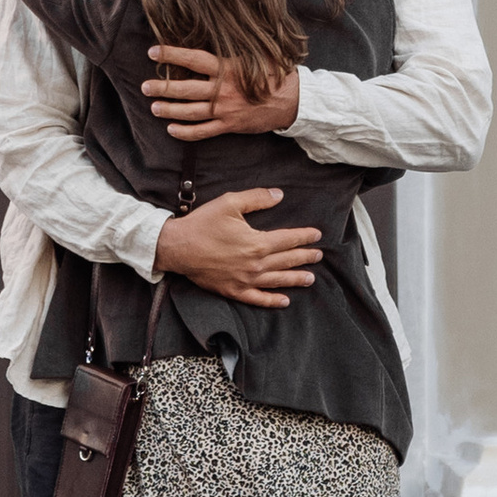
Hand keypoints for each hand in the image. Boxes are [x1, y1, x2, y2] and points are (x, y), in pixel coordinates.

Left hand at [143, 43, 298, 138]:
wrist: (293, 102)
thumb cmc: (276, 74)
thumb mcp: (259, 53)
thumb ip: (239, 45)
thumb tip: (225, 25)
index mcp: (228, 68)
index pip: (193, 59)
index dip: (171, 55)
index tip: (153, 51)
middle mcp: (222, 90)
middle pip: (185, 89)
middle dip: (162, 88)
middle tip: (145, 86)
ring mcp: (224, 110)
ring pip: (189, 112)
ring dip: (169, 110)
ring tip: (154, 107)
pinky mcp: (229, 126)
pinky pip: (202, 132)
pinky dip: (185, 133)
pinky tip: (172, 130)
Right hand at [155, 192, 321, 306]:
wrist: (177, 247)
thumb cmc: (203, 223)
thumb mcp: (230, 203)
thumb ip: (257, 198)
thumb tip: (279, 195)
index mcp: (257, 243)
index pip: (288, 240)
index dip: (304, 237)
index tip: (316, 235)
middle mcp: (255, 265)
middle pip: (287, 261)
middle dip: (305, 257)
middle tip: (318, 256)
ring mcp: (245, 280)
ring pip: (277, 281)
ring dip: (296, 279)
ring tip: (310, 278)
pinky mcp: (233, 291)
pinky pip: (258, 299)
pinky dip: (272, 301)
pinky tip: (284, 301)